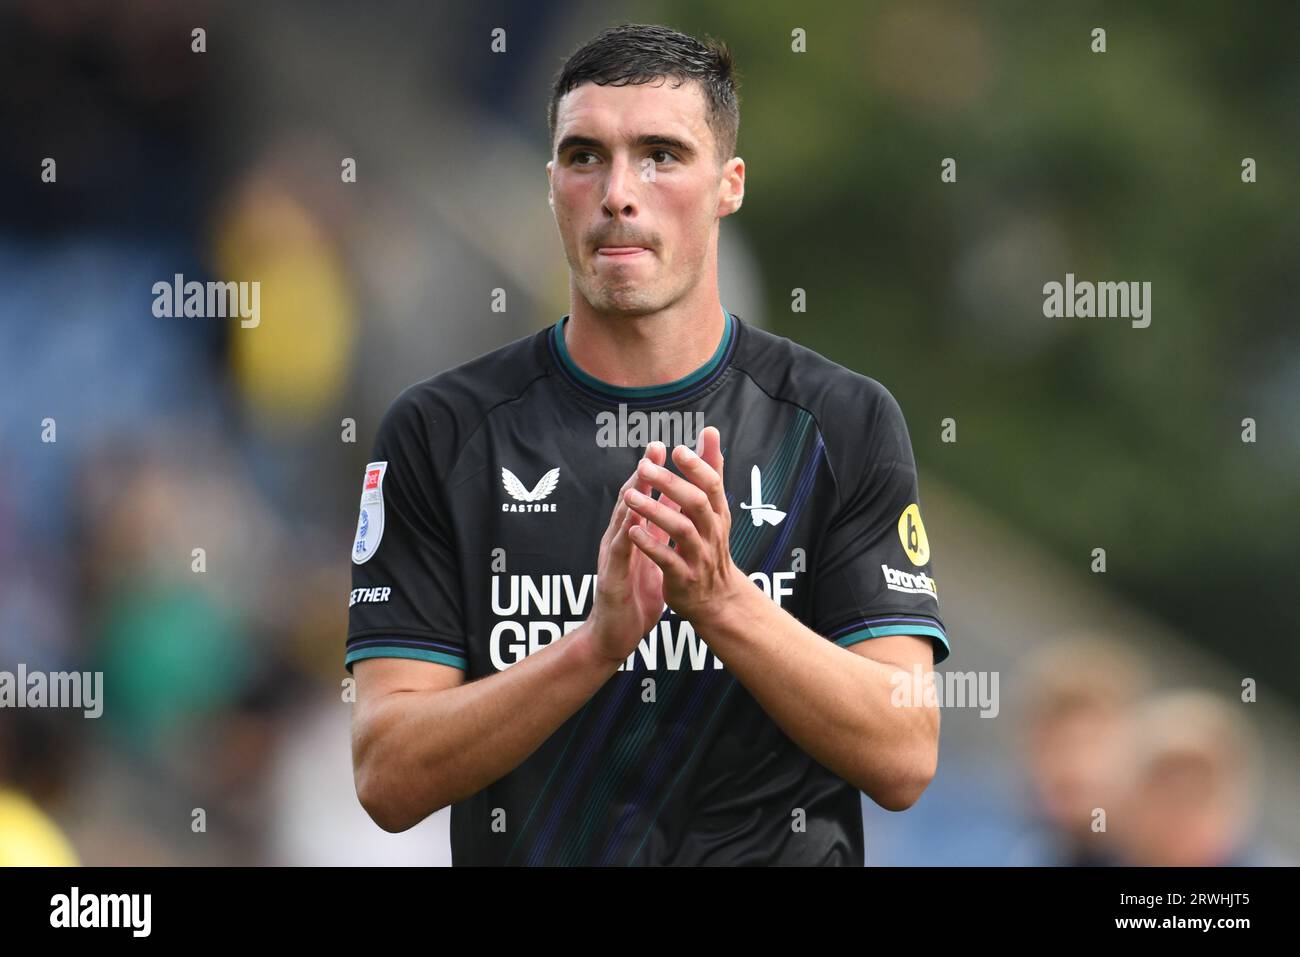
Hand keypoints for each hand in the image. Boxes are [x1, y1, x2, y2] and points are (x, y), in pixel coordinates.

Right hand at [587, 441, 670, 663]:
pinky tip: (632, 519)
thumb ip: (659, 533)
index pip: (646, 499)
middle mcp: (620, 540)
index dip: (657, 474)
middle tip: (655, 448)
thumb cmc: (634, 596)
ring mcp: (613, 557)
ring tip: (643, 473)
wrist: (615, 635)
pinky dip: (625, 533)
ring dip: (632, 495)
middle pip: (631, 500)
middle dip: (644, 474)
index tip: (670, 448)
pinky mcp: (611, 577)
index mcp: (634, 536)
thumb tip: (674, 507)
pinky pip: (618, 552)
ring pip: (621, 520)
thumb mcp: (653, 558)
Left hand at [622, 426, 747, 625]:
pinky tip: (632, 532)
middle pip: (696, 503)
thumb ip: (710, 470)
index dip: (697, 467)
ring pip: (681, 531)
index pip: (711, 485)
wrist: (715, 599)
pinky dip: (651, 545)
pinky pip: (668, 561)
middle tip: (645, 466)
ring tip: (631, 497)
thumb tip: (710, 431)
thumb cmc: (709, 545)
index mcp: (717, 513)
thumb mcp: (713, 509)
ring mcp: (699, 557)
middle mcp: (712, 533)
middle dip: (670, 484)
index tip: (677, 449)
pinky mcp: (684, 578)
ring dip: (655, 512)